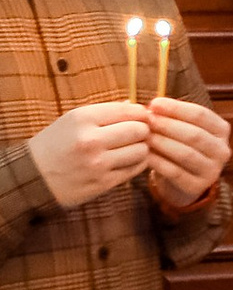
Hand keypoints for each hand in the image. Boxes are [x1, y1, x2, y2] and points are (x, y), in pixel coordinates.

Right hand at [28, 101, 150, 209]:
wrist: (32, 176)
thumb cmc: (56, 143)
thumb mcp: (73, 120)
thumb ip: (105, 113)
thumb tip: (136, 107)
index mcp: (82, 118)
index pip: (129, 111)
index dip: (140, 114)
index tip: (140, 117)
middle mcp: (91, 140)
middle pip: (140, 130)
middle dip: (142, 131)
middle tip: (136, 134)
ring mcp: (98, 163)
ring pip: (141, 151)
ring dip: (140, 149)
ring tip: (129, 148)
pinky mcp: (103, 182)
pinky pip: (135, 169)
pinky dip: (136, 164)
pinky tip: (125, 160)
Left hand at [144, 96, 230, 210]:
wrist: (183, 178)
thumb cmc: (180, 144)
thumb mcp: (183, 126)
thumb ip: (172, 115)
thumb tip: (151, 106)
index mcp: (221, 130)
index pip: (201, 115)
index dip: (176, 108)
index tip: (154, 103)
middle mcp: (222, 150)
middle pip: (195, 135)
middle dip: (168, 125)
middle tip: (147, 120)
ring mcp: (212, 170)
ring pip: (186, 154)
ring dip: (162, 143)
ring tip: (144, 136)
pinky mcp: (197, 186)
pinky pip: (175, 172)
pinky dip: (158, 162)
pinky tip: (145, 154)